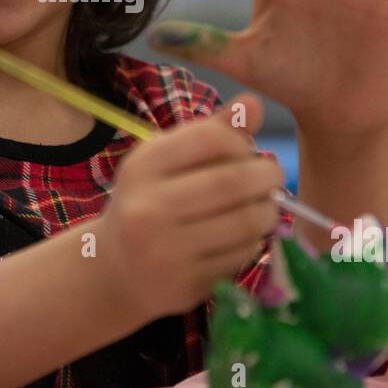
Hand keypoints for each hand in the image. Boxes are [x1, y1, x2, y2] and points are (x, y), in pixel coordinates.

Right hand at [94, 94, 282, 319]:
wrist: (113, 270)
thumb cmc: (148, 203)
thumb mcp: (167, 163)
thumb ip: (210, 132)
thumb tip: (253, 103)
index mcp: (143, 166)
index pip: (210, 138)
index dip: (241, 142)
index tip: (248, 151)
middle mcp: (148, 207)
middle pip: (232, 181)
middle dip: (267, 176)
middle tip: (273, 178)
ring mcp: (166, 251)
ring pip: (245, 223)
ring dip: (267, 212)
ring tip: (264, 207)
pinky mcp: (186, 284)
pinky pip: (240, 257)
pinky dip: (253, 243)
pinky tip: (244, 237)